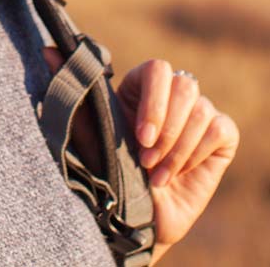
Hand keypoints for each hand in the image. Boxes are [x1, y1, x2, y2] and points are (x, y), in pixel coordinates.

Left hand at [42, 47, 238, 255]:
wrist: (139, 218)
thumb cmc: (113, 173)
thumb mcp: (92, 136)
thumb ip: (76, 94)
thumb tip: (47, 50)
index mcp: (143, 87)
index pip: (158, 69)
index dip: (154, 102)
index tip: (140, 137)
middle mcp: (174, 94)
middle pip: (185, 85)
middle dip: (167, 129)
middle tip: (146, 160)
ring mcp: (201, 112)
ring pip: (202, 111)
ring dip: (177, 150)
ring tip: (156, 176)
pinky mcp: (222, 134)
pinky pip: (220, 129)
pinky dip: (198, 154)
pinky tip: (178, 174)